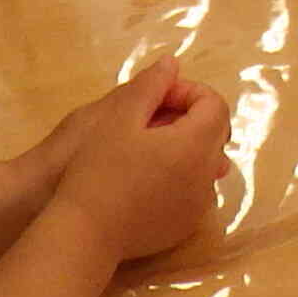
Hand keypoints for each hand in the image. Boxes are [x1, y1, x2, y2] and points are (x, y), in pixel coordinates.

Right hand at [49, 57, 230, 261]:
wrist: (83, 233)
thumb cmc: (98, 170)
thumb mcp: (118, 117)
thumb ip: (151, 86)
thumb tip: (172, 63)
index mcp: (195, 146)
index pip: (214, 106)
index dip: (188, 92)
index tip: (156, 96)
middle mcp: (206, 177)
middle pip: (214, 134)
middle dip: (188, 117)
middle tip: (148, 117)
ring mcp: (197, 207)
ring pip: (205, 163)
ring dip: (184, 146)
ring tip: (144, 146)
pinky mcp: (183, 227)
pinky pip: (193, 191)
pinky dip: (179, 176)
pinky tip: (144, 177)